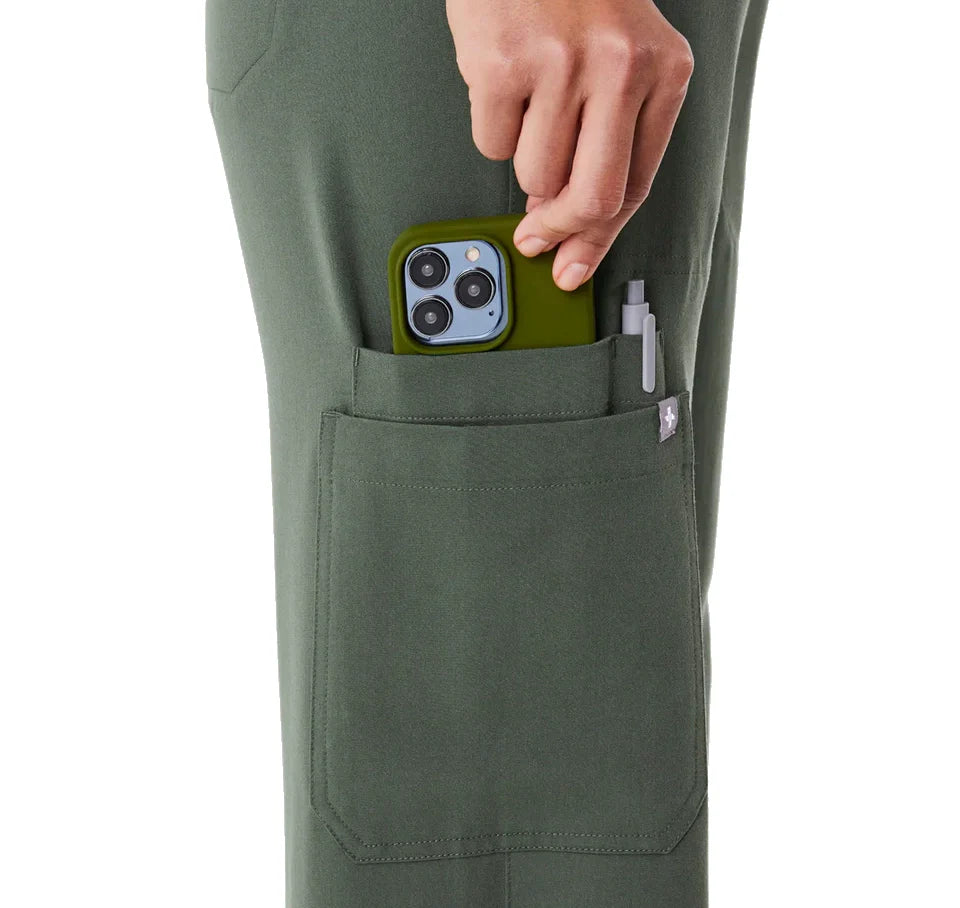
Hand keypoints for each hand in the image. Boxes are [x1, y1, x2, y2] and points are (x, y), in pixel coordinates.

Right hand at [446, 0, 692, 289]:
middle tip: (535, 234)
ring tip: (529, 101)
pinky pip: (492, 143)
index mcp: (664, 71)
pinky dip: (492, 123)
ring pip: (534, 177)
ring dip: (523, 156)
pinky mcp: (505, 64)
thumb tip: (557, 220)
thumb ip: (605, 141)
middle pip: (591, 199)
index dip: (601, 240)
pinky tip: (505, 80)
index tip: (574, 267)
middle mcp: (622, 67)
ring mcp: (563, 65)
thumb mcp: (620, 59)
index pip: (637, 187)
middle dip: (557, 229)